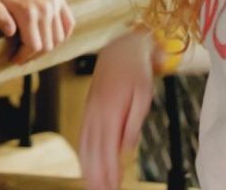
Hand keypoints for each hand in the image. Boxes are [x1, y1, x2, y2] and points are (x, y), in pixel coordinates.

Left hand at [0, 0, 74, 63]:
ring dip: (48, 47)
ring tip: (34, 49)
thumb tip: (11, 33)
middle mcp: (45, 10)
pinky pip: (68, 24)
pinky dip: (63, 35)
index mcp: (28, 13)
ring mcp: (55, 5)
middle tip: (22, 57)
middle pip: (47, 45)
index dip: (24, 57)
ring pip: (59, 38)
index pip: (33, 46)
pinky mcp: (59, 1)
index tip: (14, 60)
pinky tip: (51, 39)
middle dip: (34, 55)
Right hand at [79, 31, 155, 189]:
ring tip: (94, 186)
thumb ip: (132, 123)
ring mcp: (90, 112)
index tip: (111, 187)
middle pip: (94, 151)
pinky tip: (86, 165)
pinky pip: (83, 137)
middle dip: (97, 175)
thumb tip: (125, 147)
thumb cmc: (135, 71)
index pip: (108, 149)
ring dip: (88, 168)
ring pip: (85, 146)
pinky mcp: (89, 111)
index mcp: (110, 111)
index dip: (108, 171)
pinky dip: (83, 154)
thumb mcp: (143, 95)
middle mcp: (96, 114)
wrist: (119, 50)